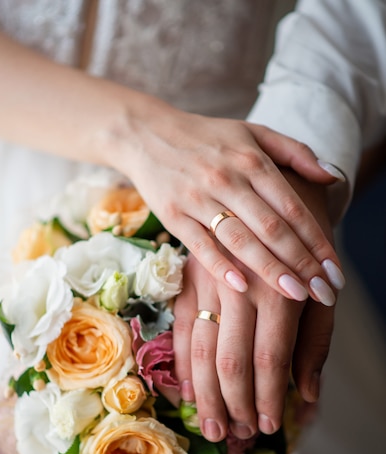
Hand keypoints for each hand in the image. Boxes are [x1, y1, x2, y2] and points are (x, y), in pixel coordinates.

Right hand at [0, 16, 342, 304]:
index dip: (316, 238)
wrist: (147, 134)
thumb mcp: (253, 132)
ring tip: (295, 294)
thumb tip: (331, 177)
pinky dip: (220, 266)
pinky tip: (242, 286)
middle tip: (323, 290)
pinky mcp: (173, 216)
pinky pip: (200, 245)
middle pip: (270, 226)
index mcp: (251, 160)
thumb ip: (294, 152)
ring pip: (239, 239)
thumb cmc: (206, 137)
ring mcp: (198, 198)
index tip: (333, 267)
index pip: (291, 206)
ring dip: (269, 268)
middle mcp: (227, 178)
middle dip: (300, 261)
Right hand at [173, 171, 336, 441]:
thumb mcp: (321, 280)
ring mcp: (209, 281)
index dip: (267, 398)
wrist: (259, 173)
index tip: (266, 427)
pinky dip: (183, 363)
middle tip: (233, 440)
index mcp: (278, 287)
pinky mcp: (189, 276)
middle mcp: (240, 286)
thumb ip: (317, 337)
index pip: (270, 358)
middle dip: (233, 405)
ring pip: (201, 349)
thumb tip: (309, 393)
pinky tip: (186, 392)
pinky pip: (181, 328)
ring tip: (210, 428)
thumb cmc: (302, 231)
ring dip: (205, 393)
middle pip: (231, 359)